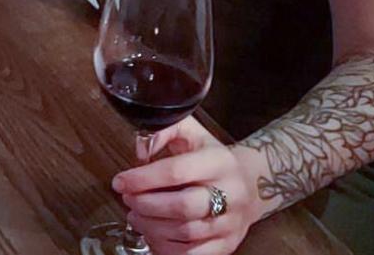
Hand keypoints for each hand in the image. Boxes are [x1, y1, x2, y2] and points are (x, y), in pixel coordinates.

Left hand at [112, 116, 266, 254]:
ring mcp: (231, 222)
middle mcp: (231, 193)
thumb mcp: (191, 132)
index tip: (120, 182)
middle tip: (128, 200)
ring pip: (186, 233)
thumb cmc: (212, 158)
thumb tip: (140, 148)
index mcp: (219, 162)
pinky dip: (166, 248)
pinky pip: (193, 254)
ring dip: (151, 227)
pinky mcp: (228, 244)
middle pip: (183, 206)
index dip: (142, 179)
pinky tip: (152, 235)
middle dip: (146, 205)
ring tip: (135, 216)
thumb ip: (163, 131)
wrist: (253, 183)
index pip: (176, 171)